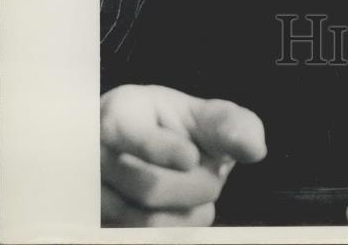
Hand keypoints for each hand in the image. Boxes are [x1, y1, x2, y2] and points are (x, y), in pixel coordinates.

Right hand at [101, 84, 266, 226]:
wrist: (138, 151)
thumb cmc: (169, 128)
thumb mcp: (197, 114)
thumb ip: (227, 124)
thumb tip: (254, 148)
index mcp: (118, 116)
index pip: (130, 136)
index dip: (162, 149)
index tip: (190, 157)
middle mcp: (94, 157)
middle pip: (150, 187)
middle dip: (197, 185)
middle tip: (216, 176)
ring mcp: (93, 197)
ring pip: (146, 221)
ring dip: (190, 211)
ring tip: (202, 191)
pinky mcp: (101, 226)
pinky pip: (142, 238)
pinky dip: (178, 229)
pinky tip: (190, 213)